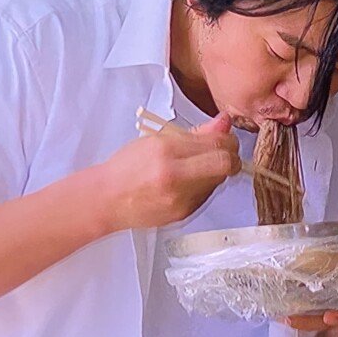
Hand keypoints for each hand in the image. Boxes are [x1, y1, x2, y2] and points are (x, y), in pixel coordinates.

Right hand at [99, 112, 241, 231]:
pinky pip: (206, 195)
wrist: (106, 200)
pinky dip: (204, 185)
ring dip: (216, 170)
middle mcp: (175, 176)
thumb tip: (223, 122)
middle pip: (225, 164)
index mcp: (166, 151)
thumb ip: (195, 133)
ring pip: (218, 180)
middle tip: (224, 151)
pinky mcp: (183, 214)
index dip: (227, 138)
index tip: (225, 136)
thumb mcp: (157, 140)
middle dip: (231, 155)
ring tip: (197, 166)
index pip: (216, 144)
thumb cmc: (126, 168)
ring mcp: (180, 199)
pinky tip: (188, 181)